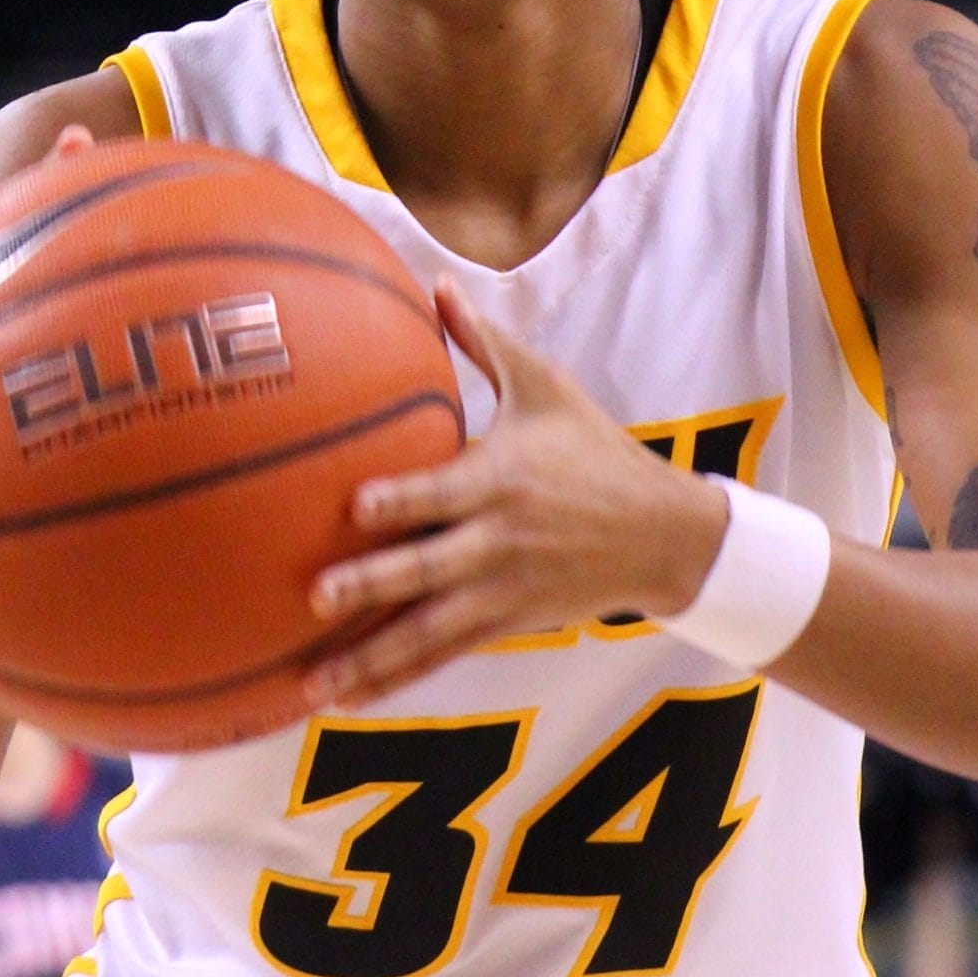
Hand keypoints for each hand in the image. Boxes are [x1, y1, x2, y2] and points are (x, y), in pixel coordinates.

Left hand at [304, 277, 727, 707]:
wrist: (663, 534)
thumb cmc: (594, 448)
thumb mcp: (545, 385)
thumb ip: (481, 339)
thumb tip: (432, 280)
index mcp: (501, 478)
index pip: (444, 492)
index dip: (403, 501)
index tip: (354, 507)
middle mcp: (496, 541)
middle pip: (427, 569)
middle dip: (373, 585)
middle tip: (317, 597)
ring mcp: (499, 590)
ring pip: (426, 631)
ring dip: (369, 659)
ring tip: (314, 684)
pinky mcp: (504, 623)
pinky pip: (440, 654)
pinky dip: (393, 678)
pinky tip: (342, 696)